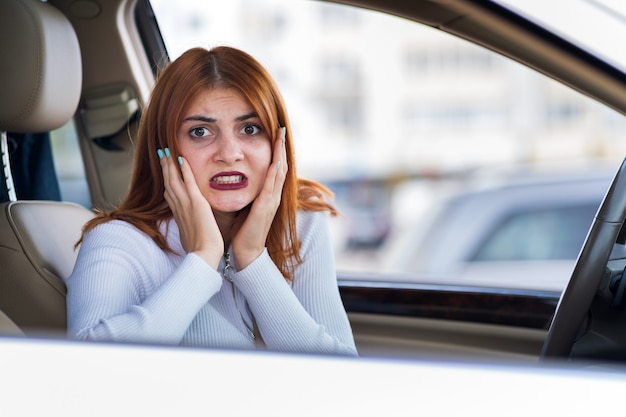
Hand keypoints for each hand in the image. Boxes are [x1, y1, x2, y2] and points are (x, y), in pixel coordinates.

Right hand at [159, 148, 223, 267]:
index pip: (169, 194)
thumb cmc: (200, 250)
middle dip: (164, 167)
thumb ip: (189, 227)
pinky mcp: (196, 203)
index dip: (166, 181)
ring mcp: (186, 204)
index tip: (164, 171)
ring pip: (174, 179)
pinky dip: (184, 169)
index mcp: (178, 215)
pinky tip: (181, 157)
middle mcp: (178, 207)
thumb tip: (189, 227)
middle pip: (168, 183)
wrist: (203, 255)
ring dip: (169, 163)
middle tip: (161, 153)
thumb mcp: (190, 236)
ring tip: (166, 150)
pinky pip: (188, 182)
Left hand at [232, 127, 286, 268]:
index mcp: (268, 195)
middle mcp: (273, 197)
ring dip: (281, 154)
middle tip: (281, 129)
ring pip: (279, 173)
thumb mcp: (246, 207)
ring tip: (280, 137)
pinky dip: (274, 173)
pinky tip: (275, 161)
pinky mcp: (264, 209)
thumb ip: (247, 193)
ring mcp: (271, 202)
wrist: (246, 253)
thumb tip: (237, 179)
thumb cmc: (243, 232)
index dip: (277, 151)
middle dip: (281, 147)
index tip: (275, 134)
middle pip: (281, 166)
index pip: (274, 168)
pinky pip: (271, 187)